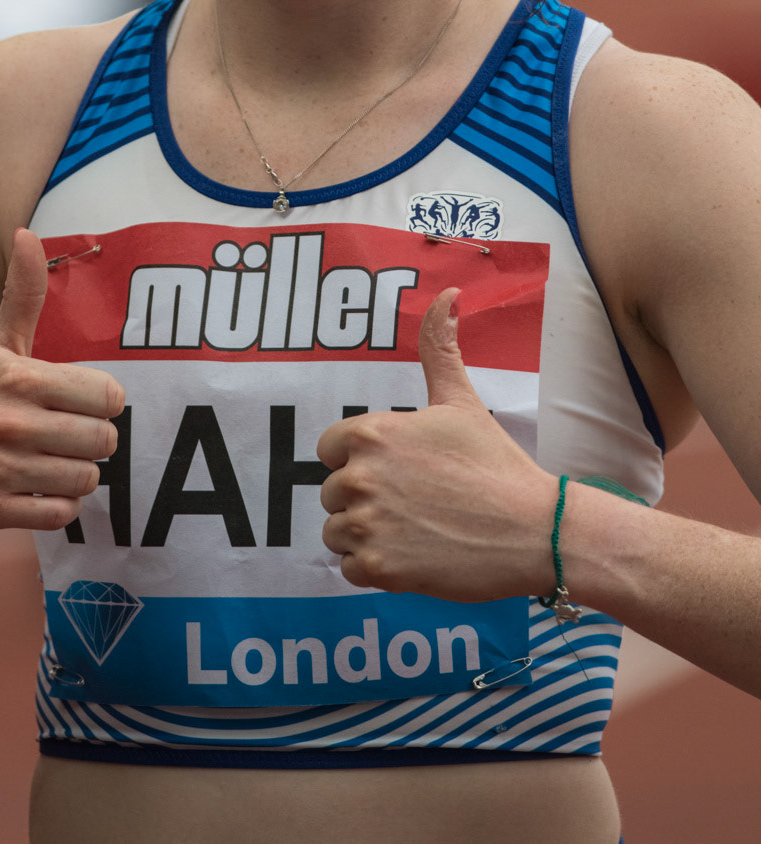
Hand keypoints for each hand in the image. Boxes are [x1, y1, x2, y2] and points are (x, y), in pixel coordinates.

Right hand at [0, 229, 124, 536]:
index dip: (101, 404)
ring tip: (51, 466)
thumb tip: (27, 232)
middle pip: (102, 441)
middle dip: (92, 445)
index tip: (79, 405)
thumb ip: (21, 295)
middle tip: (66, 441)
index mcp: (16, 376)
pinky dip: (58, 508)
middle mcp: (6, 420)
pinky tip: (37, 493)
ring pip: (85, 480)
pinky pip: (59, 514)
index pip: (107, 395)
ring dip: (76, 478)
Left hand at [317, 288, 556, 600]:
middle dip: (365, 498)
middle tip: (414, 501)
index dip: (359, 459)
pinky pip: (348, 568)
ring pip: (337, 531)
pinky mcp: (377, 569)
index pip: (330, 447)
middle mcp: (360, 477)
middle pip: (333, 491)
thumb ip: (440, 347)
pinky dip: (374, 568)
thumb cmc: (496, 464)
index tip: (396, 469)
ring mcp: (367, 525)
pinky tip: (412, 554)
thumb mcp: (461, 401)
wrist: (533, 530)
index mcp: (372, 433)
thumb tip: (447, 294)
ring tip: (413, 528)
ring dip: (366, 534)